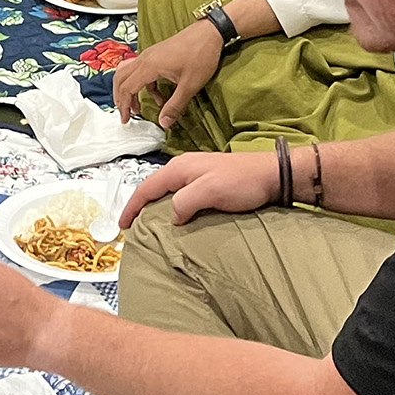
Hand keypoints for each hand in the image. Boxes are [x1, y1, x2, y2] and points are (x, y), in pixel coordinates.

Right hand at [110, 15, 223, 128]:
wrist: (210, 32)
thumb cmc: (201, 55)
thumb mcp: (190, 85)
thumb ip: (175, 105)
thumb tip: (164, 123)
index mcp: (149, 66)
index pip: (127, 88)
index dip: (124, 106)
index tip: (126, 120)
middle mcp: (145, 58)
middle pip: (120, 78)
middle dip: (120, 98)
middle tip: (127, 114)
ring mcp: (149, 54)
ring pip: (127, 72)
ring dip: (128, 89)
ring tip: (137, 105)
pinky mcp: (156, 54)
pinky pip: (140, 69)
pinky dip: (143, 84)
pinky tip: (157, 95)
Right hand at [119, 150, 280, 227]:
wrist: (272, 174)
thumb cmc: (242, 181)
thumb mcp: (209, 191)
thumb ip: (184, 202)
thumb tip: (172, 217)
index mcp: (179, 168)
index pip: (146, 188)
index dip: (131, 206)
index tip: (122, 225)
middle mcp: (184, 168)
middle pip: (154, 187)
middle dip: (140, 205)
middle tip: (133, 227)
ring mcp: (196, 173)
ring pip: (168, 191)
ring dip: (156, 206)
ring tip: (151, 224)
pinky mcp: (208, 181)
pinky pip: (181, 194)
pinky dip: (172, 206)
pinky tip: (177, 217)